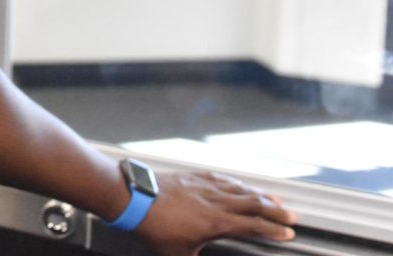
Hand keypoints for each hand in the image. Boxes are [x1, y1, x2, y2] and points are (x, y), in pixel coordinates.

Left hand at [134, 170, 297, 255]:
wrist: (133, 198)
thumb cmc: (153, 227)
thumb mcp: (177, 255)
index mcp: (216, 223)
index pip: (254, 227)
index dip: (273, 231)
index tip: (289, 233)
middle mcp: (215, 201)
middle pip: (254, 204)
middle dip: (276, 211)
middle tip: (292, 215)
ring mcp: (204, 186)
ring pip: (240, 188)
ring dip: (260, 194)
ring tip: (274, 198)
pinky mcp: (192, 177)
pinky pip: (221, 178)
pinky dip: (235, 182)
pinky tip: (239, 183)